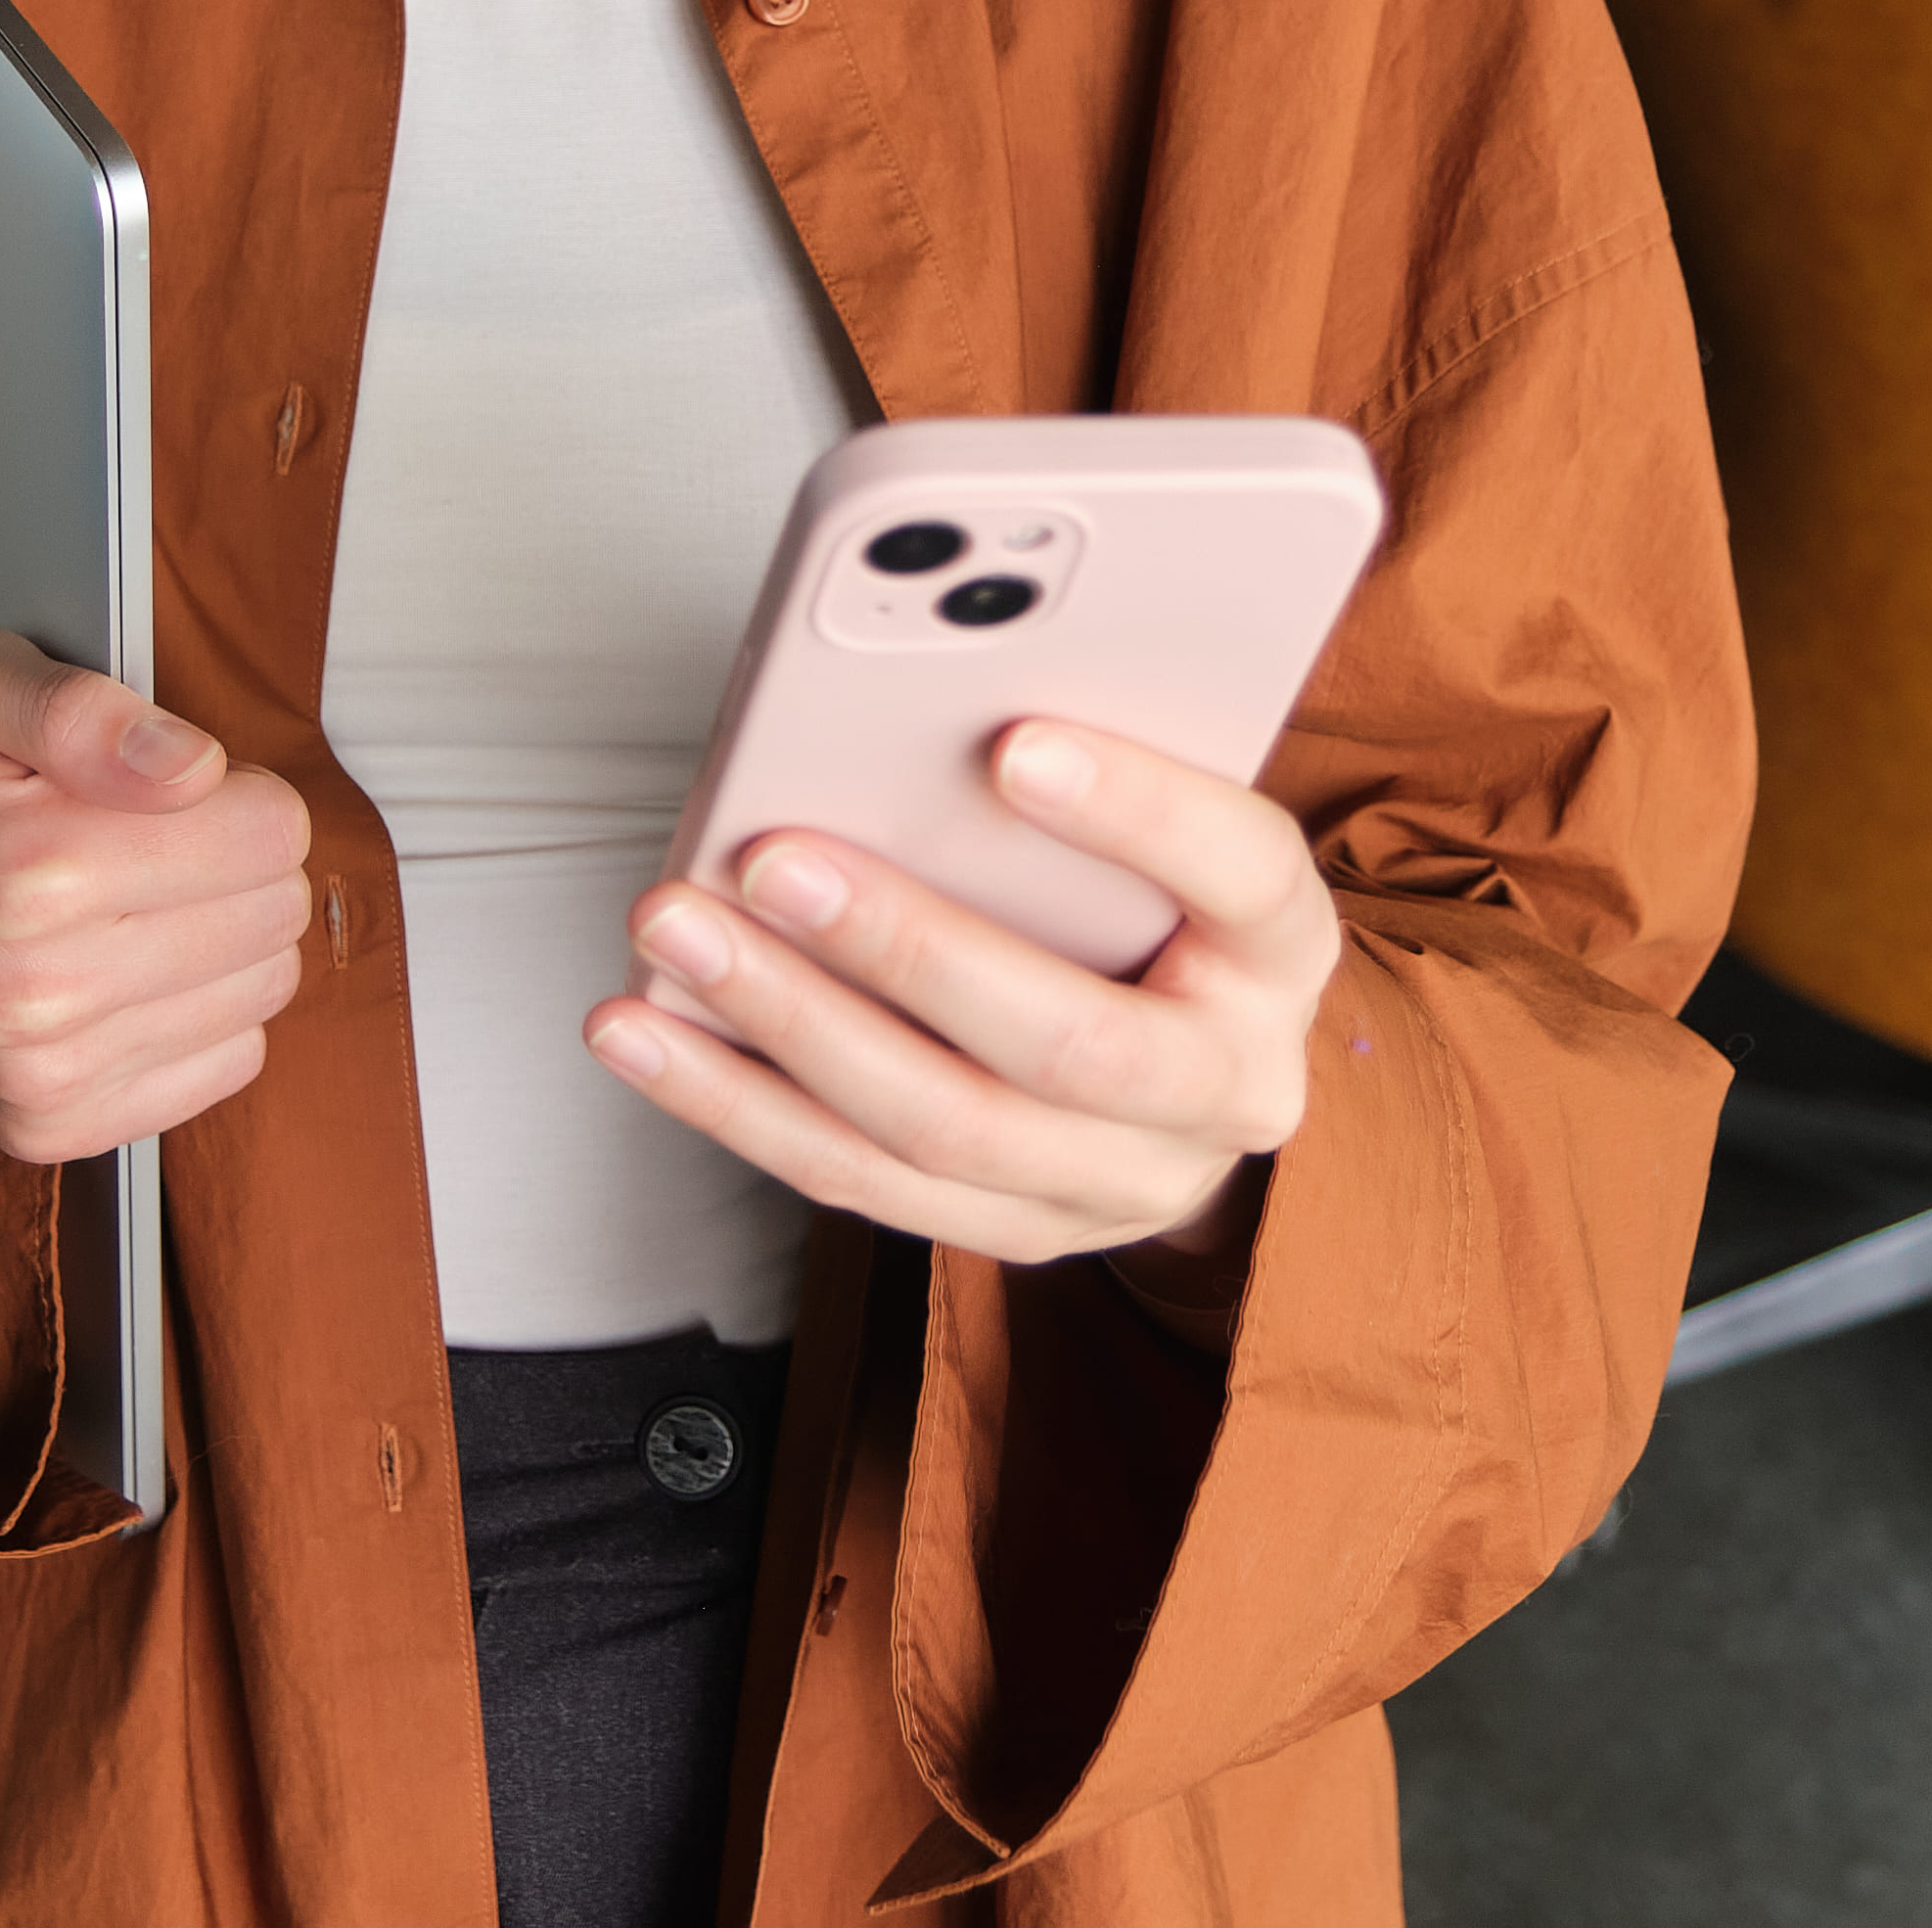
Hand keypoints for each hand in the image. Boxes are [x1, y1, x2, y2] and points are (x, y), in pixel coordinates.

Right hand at [0, 632, 311, 1165]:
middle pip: (275, 912)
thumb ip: (81, 707)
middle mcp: (37, 992)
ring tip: (131, 902)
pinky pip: (231, 1061)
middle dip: (234, 861)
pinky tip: (126, 969)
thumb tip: (192, 766)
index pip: (272, 833)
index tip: (170, 786)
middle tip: (145, 840)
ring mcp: (46, 1074)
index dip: (238, 790)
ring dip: (221, 936)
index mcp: (29, 869)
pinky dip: (199, 1010)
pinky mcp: (58, 1126)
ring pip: (263, 989)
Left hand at [587, 720, 1340, 1268]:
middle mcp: (1230, 1085)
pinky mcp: (1025, 1233)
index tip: (1012, 741)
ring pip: (943, 1129)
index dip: (1136, 809)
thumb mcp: (1170, 825)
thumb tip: (922, 697)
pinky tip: (649, 1035)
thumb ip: (1079, 769)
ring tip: (674, 936)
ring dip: (786, 1031)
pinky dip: (741, 1105)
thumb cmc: (1165, 899)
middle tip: (769, 859)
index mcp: (1282, 946)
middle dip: (906, 949)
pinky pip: (864, 1184)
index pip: (1240, 867)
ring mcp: (1127, 1181)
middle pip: (1067, 1039)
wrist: (1205, 1066)